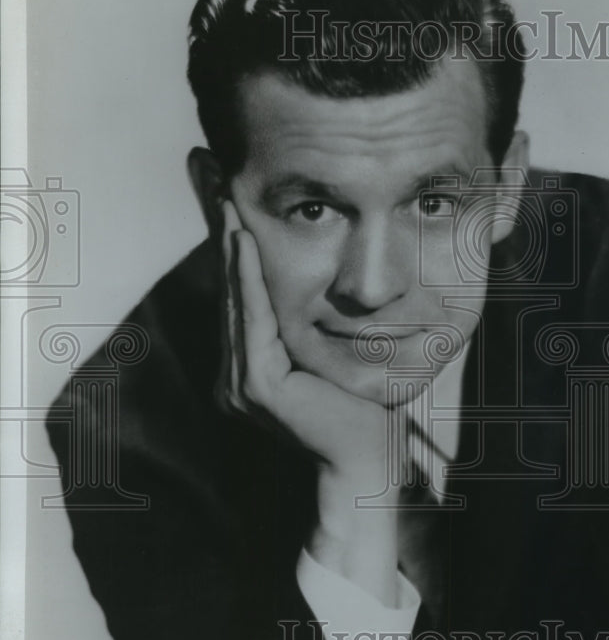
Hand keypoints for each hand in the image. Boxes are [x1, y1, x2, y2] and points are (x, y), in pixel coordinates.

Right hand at [220, 200, 400, 602]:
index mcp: (250, 366)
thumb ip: (316, 324)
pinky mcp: (255, 386)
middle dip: (221, 235)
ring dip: (231, 248)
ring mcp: (239, 382)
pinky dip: (249, 280)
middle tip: (210, 181)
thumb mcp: (335, 354)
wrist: (369, 458)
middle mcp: (235, 373)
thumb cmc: (362, 408)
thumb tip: (332, 283)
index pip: (242, 296)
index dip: (233, 248)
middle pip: (231, 291)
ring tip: (225, 201)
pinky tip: (245, 243)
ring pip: (237, 301)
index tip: (224, 197)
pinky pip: (253, 322)